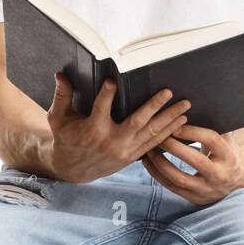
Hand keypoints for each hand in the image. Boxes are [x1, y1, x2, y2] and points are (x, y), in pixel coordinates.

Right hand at [46, 72, 190, 182]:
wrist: (72, 169)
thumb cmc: (66, 138)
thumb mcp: (58, 118)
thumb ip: (61, 96)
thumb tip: (60, 75)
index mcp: (92, 129)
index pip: (101, 108)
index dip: (107, 94)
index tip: (112, 80)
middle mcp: (111, 141)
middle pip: (137, 122)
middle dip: (154, 106)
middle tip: (168, 92)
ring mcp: (124, 150)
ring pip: (150, 133)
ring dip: (169, 120)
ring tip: (185, 107)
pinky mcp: (131, 157)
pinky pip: (153, 145)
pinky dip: (167, 134)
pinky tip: (180, 123)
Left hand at [141, 124, 243, 205]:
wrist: (236, 180)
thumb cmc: (226, 151)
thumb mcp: (226, 138)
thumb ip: (214, 123)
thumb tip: (192, 104)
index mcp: (229, 155)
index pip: (211, 140)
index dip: (193, 131)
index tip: (175, 124)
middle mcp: (220, 174)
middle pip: (195, 160)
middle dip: (174, 147)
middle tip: (158, 136)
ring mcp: (207, 189)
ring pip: (180, 177)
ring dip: (161, 163)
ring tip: (149, 150)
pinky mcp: (195, 198)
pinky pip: (173, 187)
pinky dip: (158, 175)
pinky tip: (148, 163)